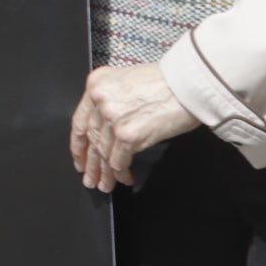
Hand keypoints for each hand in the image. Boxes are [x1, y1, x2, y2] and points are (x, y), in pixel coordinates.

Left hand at [71, 63, 198, 193]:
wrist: (187, 86)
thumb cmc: (165, 82)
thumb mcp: (125, 81)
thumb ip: (111, 99)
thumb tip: (106, 126)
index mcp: (97, 84)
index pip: (80, 121)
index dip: (78, 145)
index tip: (79, 158)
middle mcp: (100, 100)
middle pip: (91, 139)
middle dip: (91, 163)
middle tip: (90, 178)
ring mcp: (112, 118)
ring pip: (103, 153)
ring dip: (106, 173)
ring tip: (106, 184)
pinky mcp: (127, 135)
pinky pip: (118, 161)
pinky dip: (121, 173)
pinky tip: (125, 178)